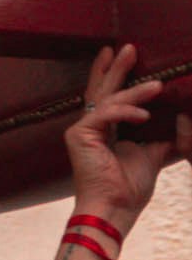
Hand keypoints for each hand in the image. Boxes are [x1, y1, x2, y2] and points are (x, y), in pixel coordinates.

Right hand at [69, 44, 191, 231]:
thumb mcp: (150, 159)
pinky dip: (127, 112)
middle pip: (104, 90)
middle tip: (129, 47)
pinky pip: (107, 115)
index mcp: (103, 130)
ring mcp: (83, 128)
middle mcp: (89, 125)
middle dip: (118, 68)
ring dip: (134, 89)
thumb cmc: (128, 191)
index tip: (117, 53)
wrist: (114, 212)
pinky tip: (145, 115)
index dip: (112, 75)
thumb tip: (179, 126)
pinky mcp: (81, 134)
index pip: (107, 97)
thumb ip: (160, 142)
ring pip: (110, 100)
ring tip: (157, 84)